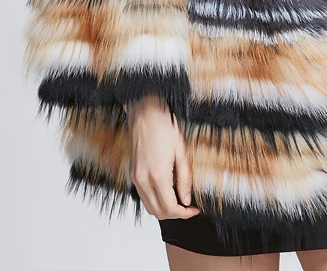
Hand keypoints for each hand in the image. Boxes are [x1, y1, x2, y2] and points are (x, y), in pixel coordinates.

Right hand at [128, 95, 201, 219]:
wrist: (144, 112)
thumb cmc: (163, 125)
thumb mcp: (181, 150)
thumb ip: (184, 178)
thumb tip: (187, 199)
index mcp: (157, 175)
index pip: (170, 208)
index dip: (184, 214)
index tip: (194, 210)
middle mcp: (143, 180)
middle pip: (158, 212)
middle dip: (175, 214)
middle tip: (188, 206)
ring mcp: (135, 178)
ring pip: (149, 207)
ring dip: (164, 208)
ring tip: (178, 199)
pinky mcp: (132, 173)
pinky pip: (143, 196)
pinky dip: (155, 200)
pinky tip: (166, 190)